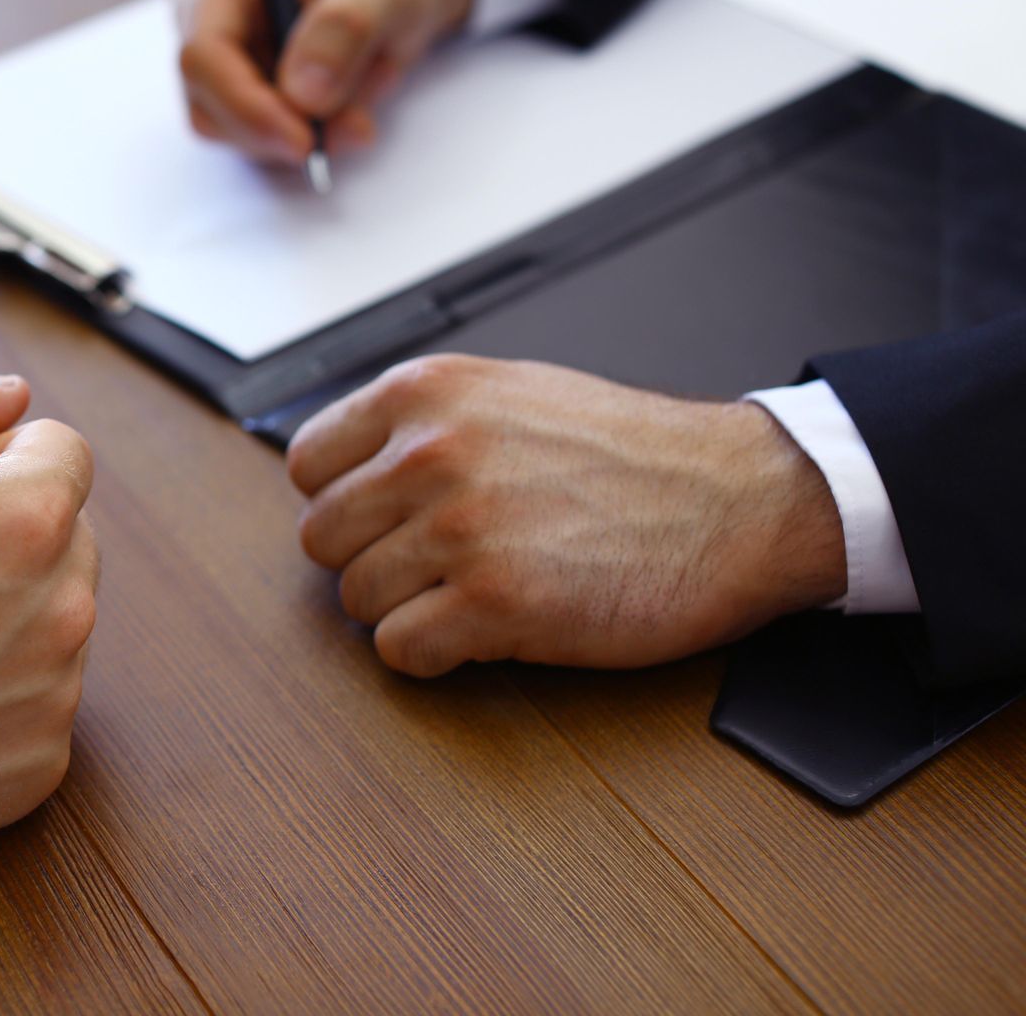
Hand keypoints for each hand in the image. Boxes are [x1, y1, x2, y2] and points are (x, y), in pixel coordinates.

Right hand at [0, 366, 97, 863]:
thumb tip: (9, 394)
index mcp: (25, 519)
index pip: (63, 450)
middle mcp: (64, 609)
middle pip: (65, 536)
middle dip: (3, 531)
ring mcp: (55, 697)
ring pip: (52, 620)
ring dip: (2, 612)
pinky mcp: (36, 768)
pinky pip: (36, 703)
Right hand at [173, 0, 475, 167]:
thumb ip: (345, 26)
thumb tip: (304, 95)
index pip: (202, 56)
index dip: (245, 106)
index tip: (303, 141)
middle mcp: (206, 22)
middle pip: (210, 106)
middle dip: (284, 127)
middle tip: (357, 128)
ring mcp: (224, 64)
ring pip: (242, 133)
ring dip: (313, 127)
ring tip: (374, 79)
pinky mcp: (251, 96)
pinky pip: (273, 140)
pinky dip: (322, 129)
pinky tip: (360, 90)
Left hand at [286, 355, 845, 676]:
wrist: (738, 499)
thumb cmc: (632, 455)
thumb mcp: (511, 395)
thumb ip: (424, 422)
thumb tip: (347, 468)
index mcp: (428, 393)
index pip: (308, 462)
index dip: (343, 501)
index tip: (380, 520)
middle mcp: (432, 453)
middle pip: (323, 537)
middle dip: (370, 559)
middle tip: (431, 566)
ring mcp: (459, 529)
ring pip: (356, 599)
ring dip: (405, 610)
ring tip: (469, 594)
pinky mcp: (493, 603)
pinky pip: (400, 651)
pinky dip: (433, 654)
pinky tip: (481, 632)